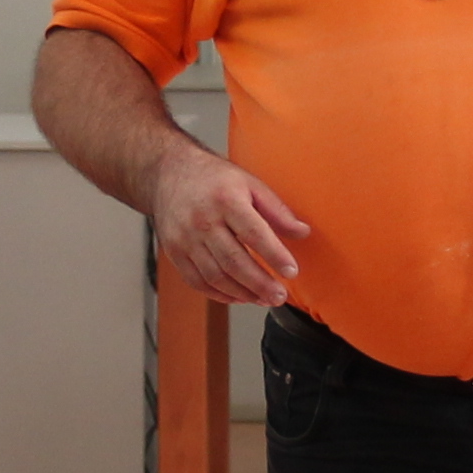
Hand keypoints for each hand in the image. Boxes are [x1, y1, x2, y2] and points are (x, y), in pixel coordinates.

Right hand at [148, 149, 312, 306]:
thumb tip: (302, 232)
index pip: (254, 233)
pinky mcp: (174, 252)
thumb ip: (276, 210)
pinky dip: (220, 294)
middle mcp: (202, 220)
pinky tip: (239, 296)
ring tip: (264, 299)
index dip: (275, 255)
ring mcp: (185, 238)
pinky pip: (197, 281)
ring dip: (243, 293)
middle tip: (280, 296)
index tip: (292, 271)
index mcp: (226, 199)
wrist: (169, 173)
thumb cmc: (214, 179)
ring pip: (216, 276)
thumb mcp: (250, 184)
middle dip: (260, 284)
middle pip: (234, 261)